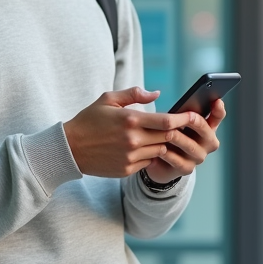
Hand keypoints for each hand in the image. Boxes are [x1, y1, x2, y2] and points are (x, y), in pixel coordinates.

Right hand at [64, 87, 190, 177]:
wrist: (69, 149)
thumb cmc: (89, 120)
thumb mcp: (107, 100)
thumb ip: (134, 94)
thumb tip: (157, 94)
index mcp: (129, 119)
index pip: (166, 121)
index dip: (183, 119)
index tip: (193, 115)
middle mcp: (132, 140)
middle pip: (168, 137)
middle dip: (177, 132)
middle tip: (184, 127)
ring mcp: (130, 157)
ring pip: (160, 150)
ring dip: (163, 143)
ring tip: (161, 136)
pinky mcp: (126, 169)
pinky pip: (148, 161)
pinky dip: (150, 154)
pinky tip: (143, 148)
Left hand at [142, 99, 225, 183]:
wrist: (160, 160)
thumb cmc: (171, 134)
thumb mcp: (177, 121)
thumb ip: (181, 112)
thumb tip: (176, 103)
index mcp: (208, 127)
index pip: (218, 116)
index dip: (219, 109)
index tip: (216, 101)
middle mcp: (208, 142)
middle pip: (206, 130)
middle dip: (196, 122)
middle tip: (188, 116)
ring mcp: (198, 157)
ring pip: (190, 146)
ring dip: (178, 138)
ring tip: (168, 132)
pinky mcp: (186, 168)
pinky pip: (178, 161)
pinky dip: (168, 154)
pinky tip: (160, 149)